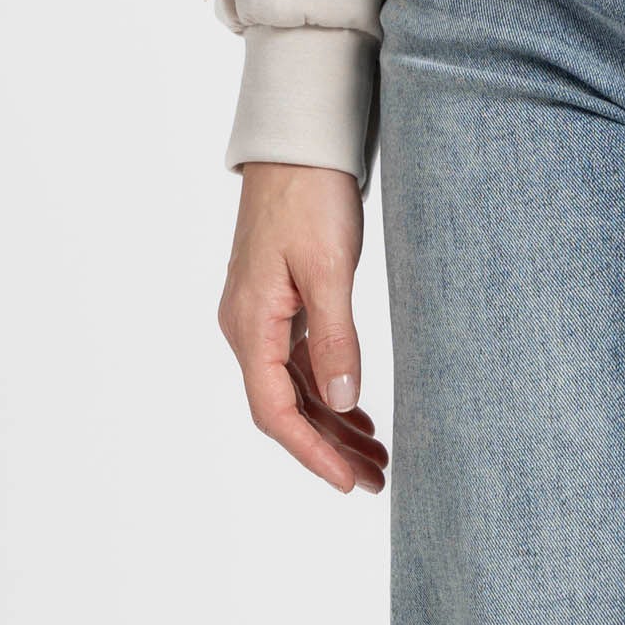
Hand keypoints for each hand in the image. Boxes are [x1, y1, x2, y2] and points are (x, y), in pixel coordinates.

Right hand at [220, 162, 389, 495]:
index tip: (348, 483)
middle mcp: (247, 327)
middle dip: (329, 448)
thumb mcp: (329, 268)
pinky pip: (298, 361)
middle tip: (377, 478)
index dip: (311, 453)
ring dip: (331, 422)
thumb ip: (335, 338)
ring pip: (293, 387)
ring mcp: (261, 315)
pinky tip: (355, 409)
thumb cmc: (310, 195)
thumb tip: (340, 404)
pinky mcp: (278, 301)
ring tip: (376, 455)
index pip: (275, 411)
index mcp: (250, 324)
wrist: (297, 141)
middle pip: (285, 407)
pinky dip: (327, 388)